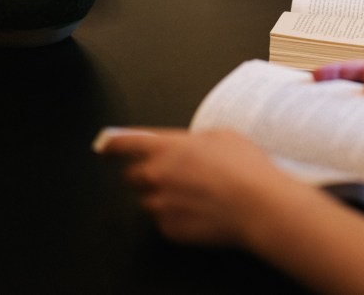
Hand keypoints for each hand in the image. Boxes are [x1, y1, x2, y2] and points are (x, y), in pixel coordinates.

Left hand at [95, 128, 302, 246]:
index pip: (123, 143)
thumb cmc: (245, 168)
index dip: (112, 144)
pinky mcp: (169, 228)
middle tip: (174, 175)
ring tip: (195, 195)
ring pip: (148, 200)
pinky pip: (164, 221)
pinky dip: (177, 216)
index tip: (105, 146)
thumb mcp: (221, 136)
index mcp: (165, 148)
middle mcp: (155, 176)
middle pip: (132, 175)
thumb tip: (188, 146)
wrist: (258, 205)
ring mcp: (160, 205)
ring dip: (163, 196)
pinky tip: (201, 210)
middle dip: (147, 173)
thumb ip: (193, 140)